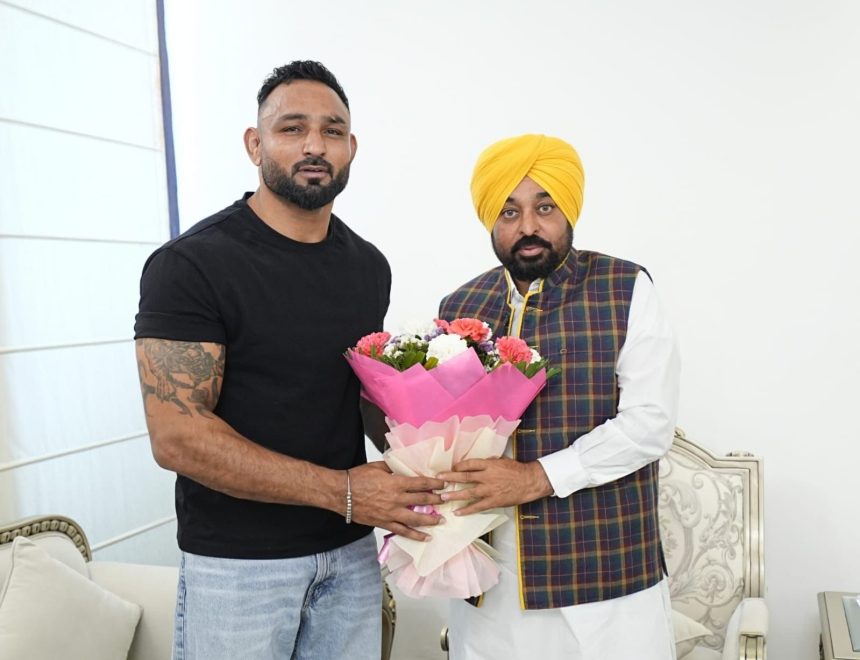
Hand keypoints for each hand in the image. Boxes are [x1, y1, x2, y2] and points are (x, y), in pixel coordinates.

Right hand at [348, 462, 445, 541]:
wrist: (341, 493)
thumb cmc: (357, 478)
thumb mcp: (378, 466)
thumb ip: (393, 467)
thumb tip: (404, 465)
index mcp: (396, 483)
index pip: (421, 483)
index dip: (434, 484)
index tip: (443, 485)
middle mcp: (396, 499)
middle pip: (422, 500)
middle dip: (436, 500)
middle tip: (447, 501)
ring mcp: (391, 513)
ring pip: (416, 518)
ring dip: (431, 520)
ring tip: (441, 520)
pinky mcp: (384, 523)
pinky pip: (403, 531)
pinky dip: (415, 535)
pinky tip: (426, 537)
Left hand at [436, 457, 552, 514]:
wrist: (530, 481)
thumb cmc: (516, 470)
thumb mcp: (502, 460)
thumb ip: (488, 462)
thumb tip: (477, 463)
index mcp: (489, 464)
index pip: (469, 464)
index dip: (458, 466)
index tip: (450, 468)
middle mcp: (487, 476)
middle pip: (464, 476)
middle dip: (449, 478)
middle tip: (437, 480)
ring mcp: (490, 489)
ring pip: (468, 492)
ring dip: (454, 495)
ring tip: (442, 497)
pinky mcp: (494, 501)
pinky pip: (478, 506)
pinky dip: (467, 509)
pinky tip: (457, 512)